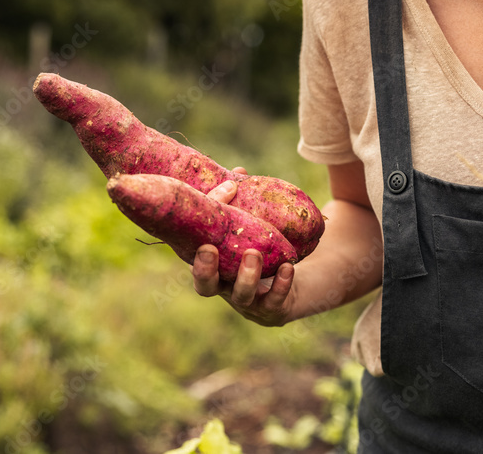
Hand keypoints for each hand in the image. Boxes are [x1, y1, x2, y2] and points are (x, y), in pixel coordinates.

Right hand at [191, 169, 295, 326]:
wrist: (290, 284)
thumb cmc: (258, 248)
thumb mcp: (247, 226)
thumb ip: (240, 202)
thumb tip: (240, 173)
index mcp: (211, 267)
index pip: (194, 261)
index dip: (193, 253)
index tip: (200, 238)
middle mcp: (224, 287)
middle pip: (206, 287)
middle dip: (205, 270)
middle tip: (208, 250)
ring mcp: (247, 302)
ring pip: (241, 296)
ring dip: (246, 276)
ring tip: (253, 253)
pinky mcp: (271, 310)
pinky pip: (274, 301)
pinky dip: (281, 284)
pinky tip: (287, 267)